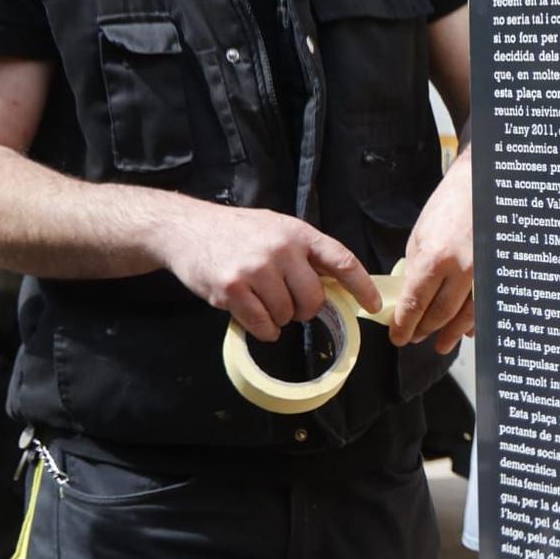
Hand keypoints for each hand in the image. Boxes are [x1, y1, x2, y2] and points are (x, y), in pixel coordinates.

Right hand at [155, 199, 380, 342]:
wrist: (186, 229)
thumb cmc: (236, 231)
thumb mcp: (277, 229)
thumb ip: (306, 253)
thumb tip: (337, 285)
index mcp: (298, 232)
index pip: (342, 261)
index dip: (362, 287)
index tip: (373, 305)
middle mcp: (280, 249)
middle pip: (314, 299)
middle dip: (305, 309)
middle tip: (288, 301)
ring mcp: (256, 269)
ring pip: (287, 315)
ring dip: (279, 318)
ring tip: (262, 299)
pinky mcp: (232, 289)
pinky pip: (263, 325)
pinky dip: (263, 329)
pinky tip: (253, 315)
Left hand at [388, 148, 474, 354]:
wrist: (481, 187)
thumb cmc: (448, 207)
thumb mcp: (420, 235)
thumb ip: (415, 269)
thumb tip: (412, 298)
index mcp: (435, 258)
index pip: (415, 303)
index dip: (404, 324)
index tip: (397, 336)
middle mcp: (461, 271)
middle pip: (440, 314)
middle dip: (423, 330)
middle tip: (413, 339)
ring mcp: (483, 274)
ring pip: (466, 316)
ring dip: (450, 334)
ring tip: (440, 345)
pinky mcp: (497, 273)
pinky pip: (486, 306)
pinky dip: (475, 322)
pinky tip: (466, 331)